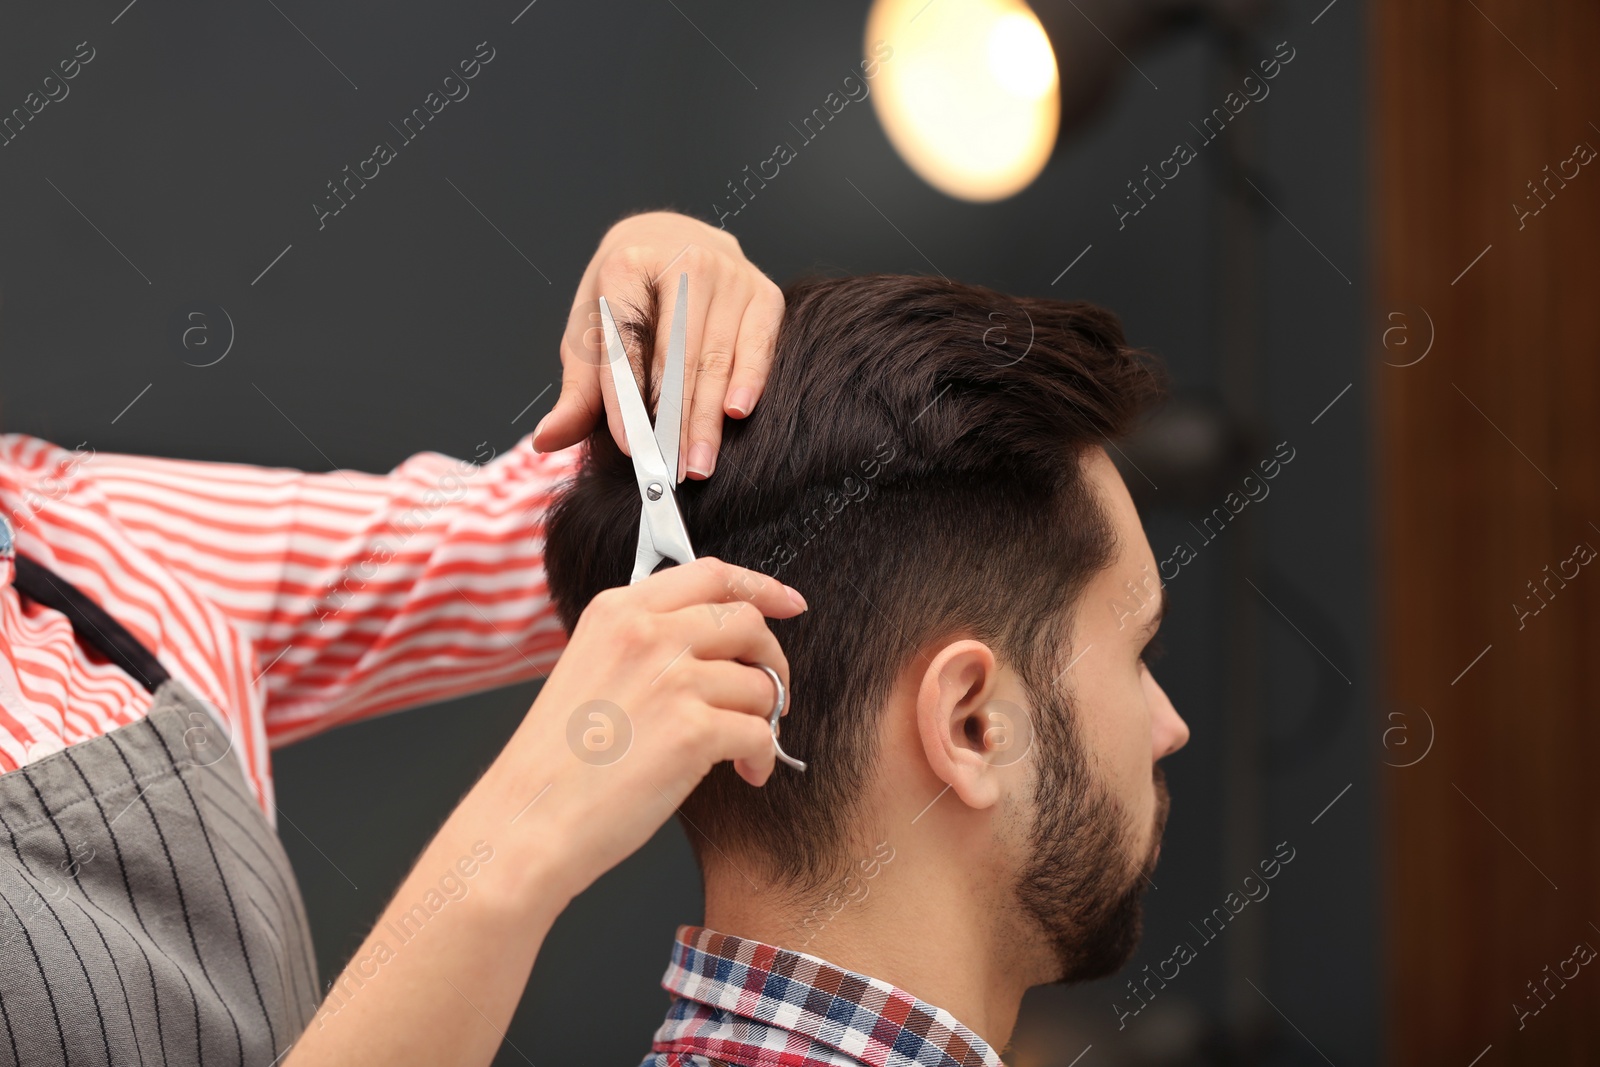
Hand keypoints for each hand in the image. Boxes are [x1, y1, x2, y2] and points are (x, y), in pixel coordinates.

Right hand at [484, 558, 805, 900]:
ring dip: (766, 717)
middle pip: (747, 621)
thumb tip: (714, 645)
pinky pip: (760, 733)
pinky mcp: (693, 730)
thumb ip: (645, 643)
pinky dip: (763, 757)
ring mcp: (672, 679)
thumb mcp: (590, 667)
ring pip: (760, 682)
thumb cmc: (557, 762)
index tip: (789, 603)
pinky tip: (746, 774)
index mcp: (618, 611)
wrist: (528, 823)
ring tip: (744, 749)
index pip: (710, 574)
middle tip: (772, 695)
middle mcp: (647, 634)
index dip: (760, 587)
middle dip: (772, 660)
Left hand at [533, 211, 785, 479]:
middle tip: (671, 470)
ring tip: (699, 462)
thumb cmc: (627, 294)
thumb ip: (577, 390)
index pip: (626, 343)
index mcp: (628, 264)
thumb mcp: (590, 330)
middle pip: (676, 355)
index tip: (629, 448)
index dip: (626, 399)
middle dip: (674, 420)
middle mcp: (684, 260)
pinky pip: (759, 343)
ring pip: (717, 356)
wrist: (671, 237)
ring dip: (708, 417)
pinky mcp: (763, 291)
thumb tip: (548, 439)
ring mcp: (730, 273)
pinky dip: (750, 379)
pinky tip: (738, 413)